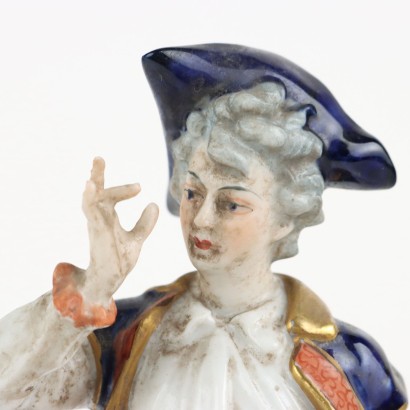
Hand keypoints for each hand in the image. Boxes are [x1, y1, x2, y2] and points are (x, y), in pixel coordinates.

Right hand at [81, 157, 158, 303]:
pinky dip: (91, 200)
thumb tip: (153, 204)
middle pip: (96, 192)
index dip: (123, 189)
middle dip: (97, 174)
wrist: (109, 281)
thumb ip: (144, 223)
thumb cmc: (119, 259)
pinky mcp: (97, 233)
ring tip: (95, 166)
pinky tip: (90, 187)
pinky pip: (92, 213)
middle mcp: (100, 218)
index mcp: (108, 217)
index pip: (111, 196)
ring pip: (92, 200)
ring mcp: (97, 225)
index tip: (140, 187)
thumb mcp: (137, 238)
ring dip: (93, 183)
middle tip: (98, 157)